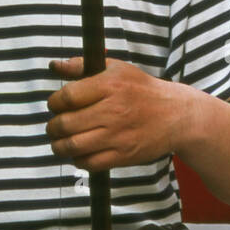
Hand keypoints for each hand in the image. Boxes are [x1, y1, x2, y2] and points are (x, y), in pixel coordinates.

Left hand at [46, 57, 190, 171]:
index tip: (56, 106)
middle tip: (55, 126)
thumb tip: (54, 65)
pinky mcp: (123, 155)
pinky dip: (78, 160)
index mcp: (109, 86)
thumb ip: (82, 66)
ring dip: (59, 146)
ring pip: (73, 146)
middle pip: (65, 123)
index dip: (54, 103)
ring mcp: (118, 136)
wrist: (177, 116)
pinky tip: (79, 153)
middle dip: (53, 126)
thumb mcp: (116, 69)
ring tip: (60, 142)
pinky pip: (89, 163)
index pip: (67, 97)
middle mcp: (112, 111)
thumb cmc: (143, 90)